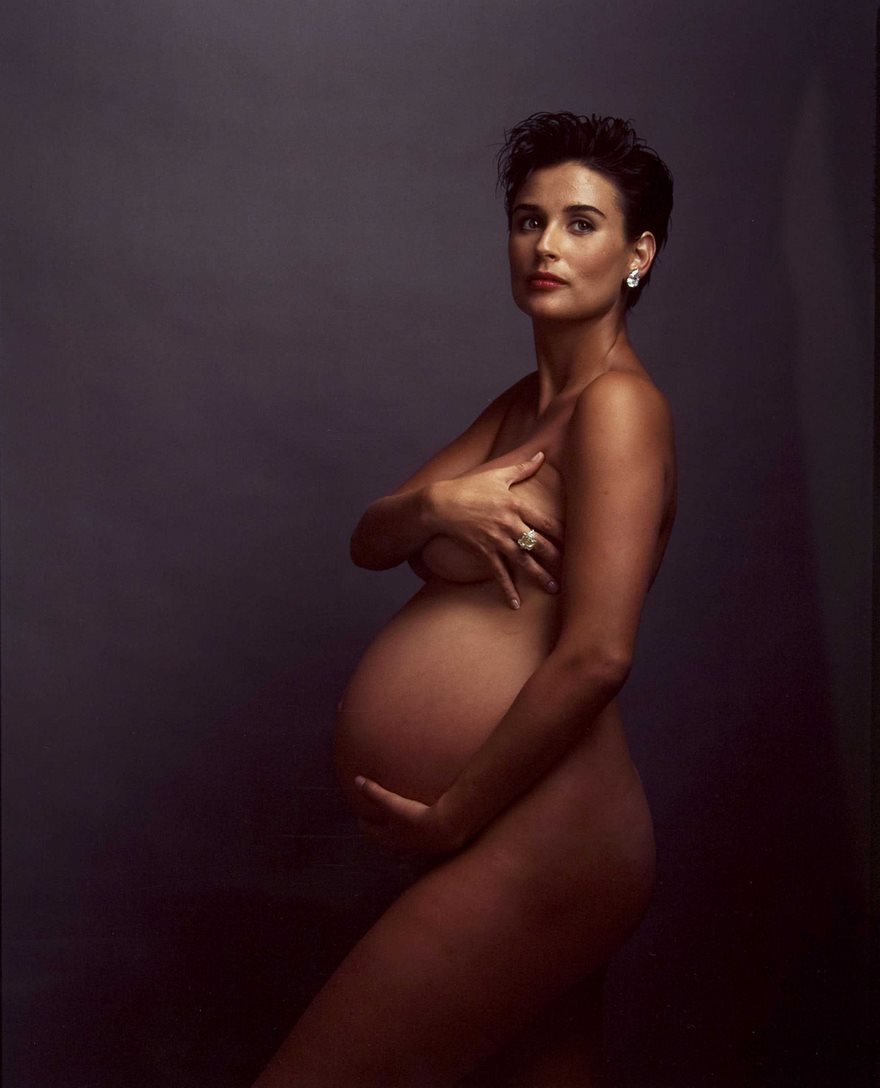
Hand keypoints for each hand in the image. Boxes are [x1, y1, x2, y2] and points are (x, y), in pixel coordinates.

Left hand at [354, 776, 465, 857]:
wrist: (447, 828)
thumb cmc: (416, 817)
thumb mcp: (392, 804)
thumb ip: (374, 792)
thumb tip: (357, 780)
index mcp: (388, 838)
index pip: (370, 832)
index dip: (364, 823)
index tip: (361, 817)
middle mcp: (401, 847)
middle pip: (385, 842)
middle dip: (380, 833)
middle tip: (377, 824)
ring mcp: (417, 848)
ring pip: (403, 846)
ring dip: (398, 838)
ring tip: (400, 829)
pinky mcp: (432, 846)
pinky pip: (419, 844)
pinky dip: (416, 839)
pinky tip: (422, 833)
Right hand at [427, 452, 564, 608]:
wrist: (439, 504)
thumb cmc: (468, 486)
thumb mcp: (497, 474)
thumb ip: (523, 467)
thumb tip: (542, 454)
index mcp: (516, 505)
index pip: (546, 522)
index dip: (563, 534)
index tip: (579, 543)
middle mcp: (510, 524)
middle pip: (539, 544)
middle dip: (557, 559)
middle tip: (573, 572)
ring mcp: (496, 540)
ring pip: (524, 561)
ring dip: (540, 577)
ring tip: (554, 589)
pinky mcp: (483, 552)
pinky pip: (498, 574)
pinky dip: (507, 589)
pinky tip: (515, 604)